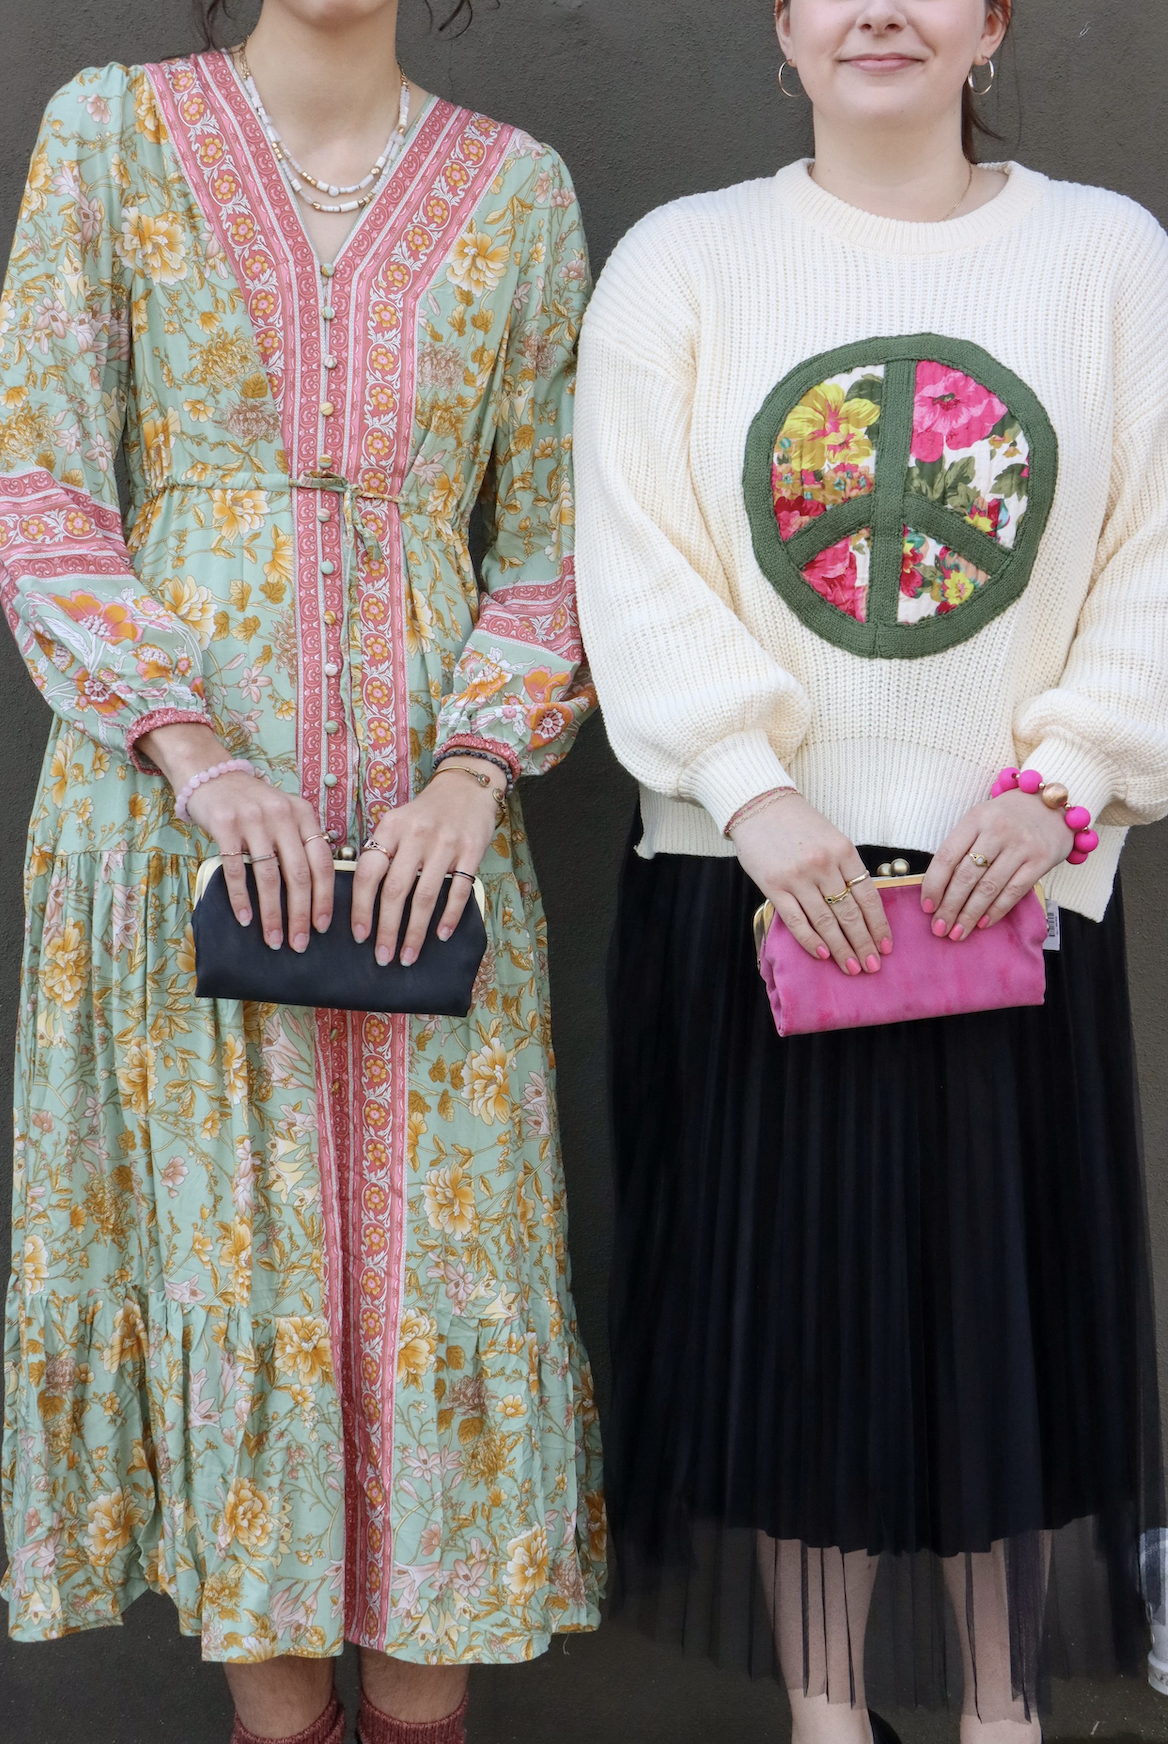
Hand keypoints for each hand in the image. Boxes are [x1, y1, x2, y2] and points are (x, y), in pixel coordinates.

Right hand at [139, 722, 333, 951]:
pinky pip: (235, 869)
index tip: (323, 927)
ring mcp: (253, 819)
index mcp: (304, 815)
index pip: (322, 863)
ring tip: (273, 939)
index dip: (325, 898)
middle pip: (299, 874)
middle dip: (300, 915)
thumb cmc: (253, 806)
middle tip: (299, 944)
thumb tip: (316, 895)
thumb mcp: (285, 816)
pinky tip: (245, 919)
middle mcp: (282, 816)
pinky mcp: (225, 825)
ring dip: (272, 914)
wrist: (212, 776)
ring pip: (269, 876)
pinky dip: (241, 898)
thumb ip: (300, 844)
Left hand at [351, 761, 501, 965]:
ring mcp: (445, 843)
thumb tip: (363, 902)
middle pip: (395, 891)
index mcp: (390, 828)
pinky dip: (449, 916)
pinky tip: (441, 934)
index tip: (360, 936)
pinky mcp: (471, 850)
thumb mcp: (397, 823)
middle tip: (383, 957)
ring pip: (425, 896)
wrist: (467, 787)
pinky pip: (459, 891)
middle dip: (386, 930)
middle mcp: (416, 835)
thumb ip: (382, 853)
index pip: (368, 873)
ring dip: (415, 932)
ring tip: (409, 955)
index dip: (361, 908)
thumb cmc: (426, 813)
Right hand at [730, 793, 891, 974]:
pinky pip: (797, 920)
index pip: (867, 896)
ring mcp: (797, 877)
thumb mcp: (832, 838)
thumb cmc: (798, 824)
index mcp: (844, 851)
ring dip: (841, 949)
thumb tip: (861, 908)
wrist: (759, 806)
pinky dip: (811, 940)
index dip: (878, 925)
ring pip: (825, 922)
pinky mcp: (774, 886)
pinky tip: (823, 955)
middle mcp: (823, 865)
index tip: (886, 945)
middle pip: (849, 914)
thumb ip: (845, 869)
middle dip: (863, 943)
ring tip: (852, 967)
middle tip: (873, 966)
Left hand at [921, 789, 1069, 939]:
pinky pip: (1014, 891)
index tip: (926, 907)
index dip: (933, 885)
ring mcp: (1021, 845)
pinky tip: (983, 923)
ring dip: (969, 914)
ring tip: (957, 932)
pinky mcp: (1041, 860)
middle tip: (939, 928)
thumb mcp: (980, 820)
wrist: (1050, 805)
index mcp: (975, 819)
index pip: (947, 856)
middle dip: (949, 907)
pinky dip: (996, 910)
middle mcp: (998, 830)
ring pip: (989, 887)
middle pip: (966, 876)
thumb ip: (961, 847)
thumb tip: (938, 889)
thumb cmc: (1006, 817)